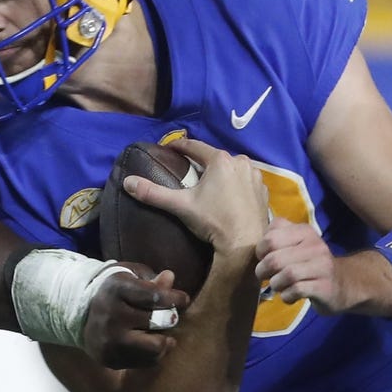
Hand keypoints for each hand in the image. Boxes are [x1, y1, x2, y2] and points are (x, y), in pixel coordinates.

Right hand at [82, 265, 189, 368]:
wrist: (83, 316)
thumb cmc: (117, 293)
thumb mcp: (131, 278)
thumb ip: (151, 280)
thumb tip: (170, 278)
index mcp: (116, 289)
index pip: (154, 296)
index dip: (174, 298)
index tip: (184, 299)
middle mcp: (110, 315)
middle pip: (157, 321)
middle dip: (169, 318)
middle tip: (168, 317)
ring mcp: (109, 340)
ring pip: (155, 347)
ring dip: (164, 340)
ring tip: (161, 333)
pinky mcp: (111, 359)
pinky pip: (147, 362)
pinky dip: (153, 354)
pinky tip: (147, 343)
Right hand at [122, 138, 268, 258]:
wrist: (244, 245)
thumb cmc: (213, 221)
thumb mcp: (180, 206)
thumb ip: (153, 193)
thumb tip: (127, 182)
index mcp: (220, 160)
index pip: (194, 146)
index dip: (179, 146)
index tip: (168, 148)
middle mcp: (241, 162)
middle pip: (214, 157)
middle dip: (201, 162)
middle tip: (188, 171)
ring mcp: (255, 176)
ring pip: (232, 168)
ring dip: (220, 173)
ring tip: (209, 185)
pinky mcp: (263, 191)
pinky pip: (245, 181)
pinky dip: (236, 184)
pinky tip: (229, 196)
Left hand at [255, 217, 342, 313]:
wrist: (343, 284)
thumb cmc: (309, 262)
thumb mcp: (296, 241)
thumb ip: (277, 232)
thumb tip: (261, 236)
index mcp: (304, 231)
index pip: (271, 238)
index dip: (260, 251)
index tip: (263, 258)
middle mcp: (315, 246)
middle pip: (275, 259)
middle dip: (263, 271)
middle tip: (265, 276)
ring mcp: (323, 267)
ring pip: (286, 275)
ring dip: (275, 284)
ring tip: (278, 286)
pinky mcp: (325, 287)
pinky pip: (297, 290)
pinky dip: (286, 296)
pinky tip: (289, 295)